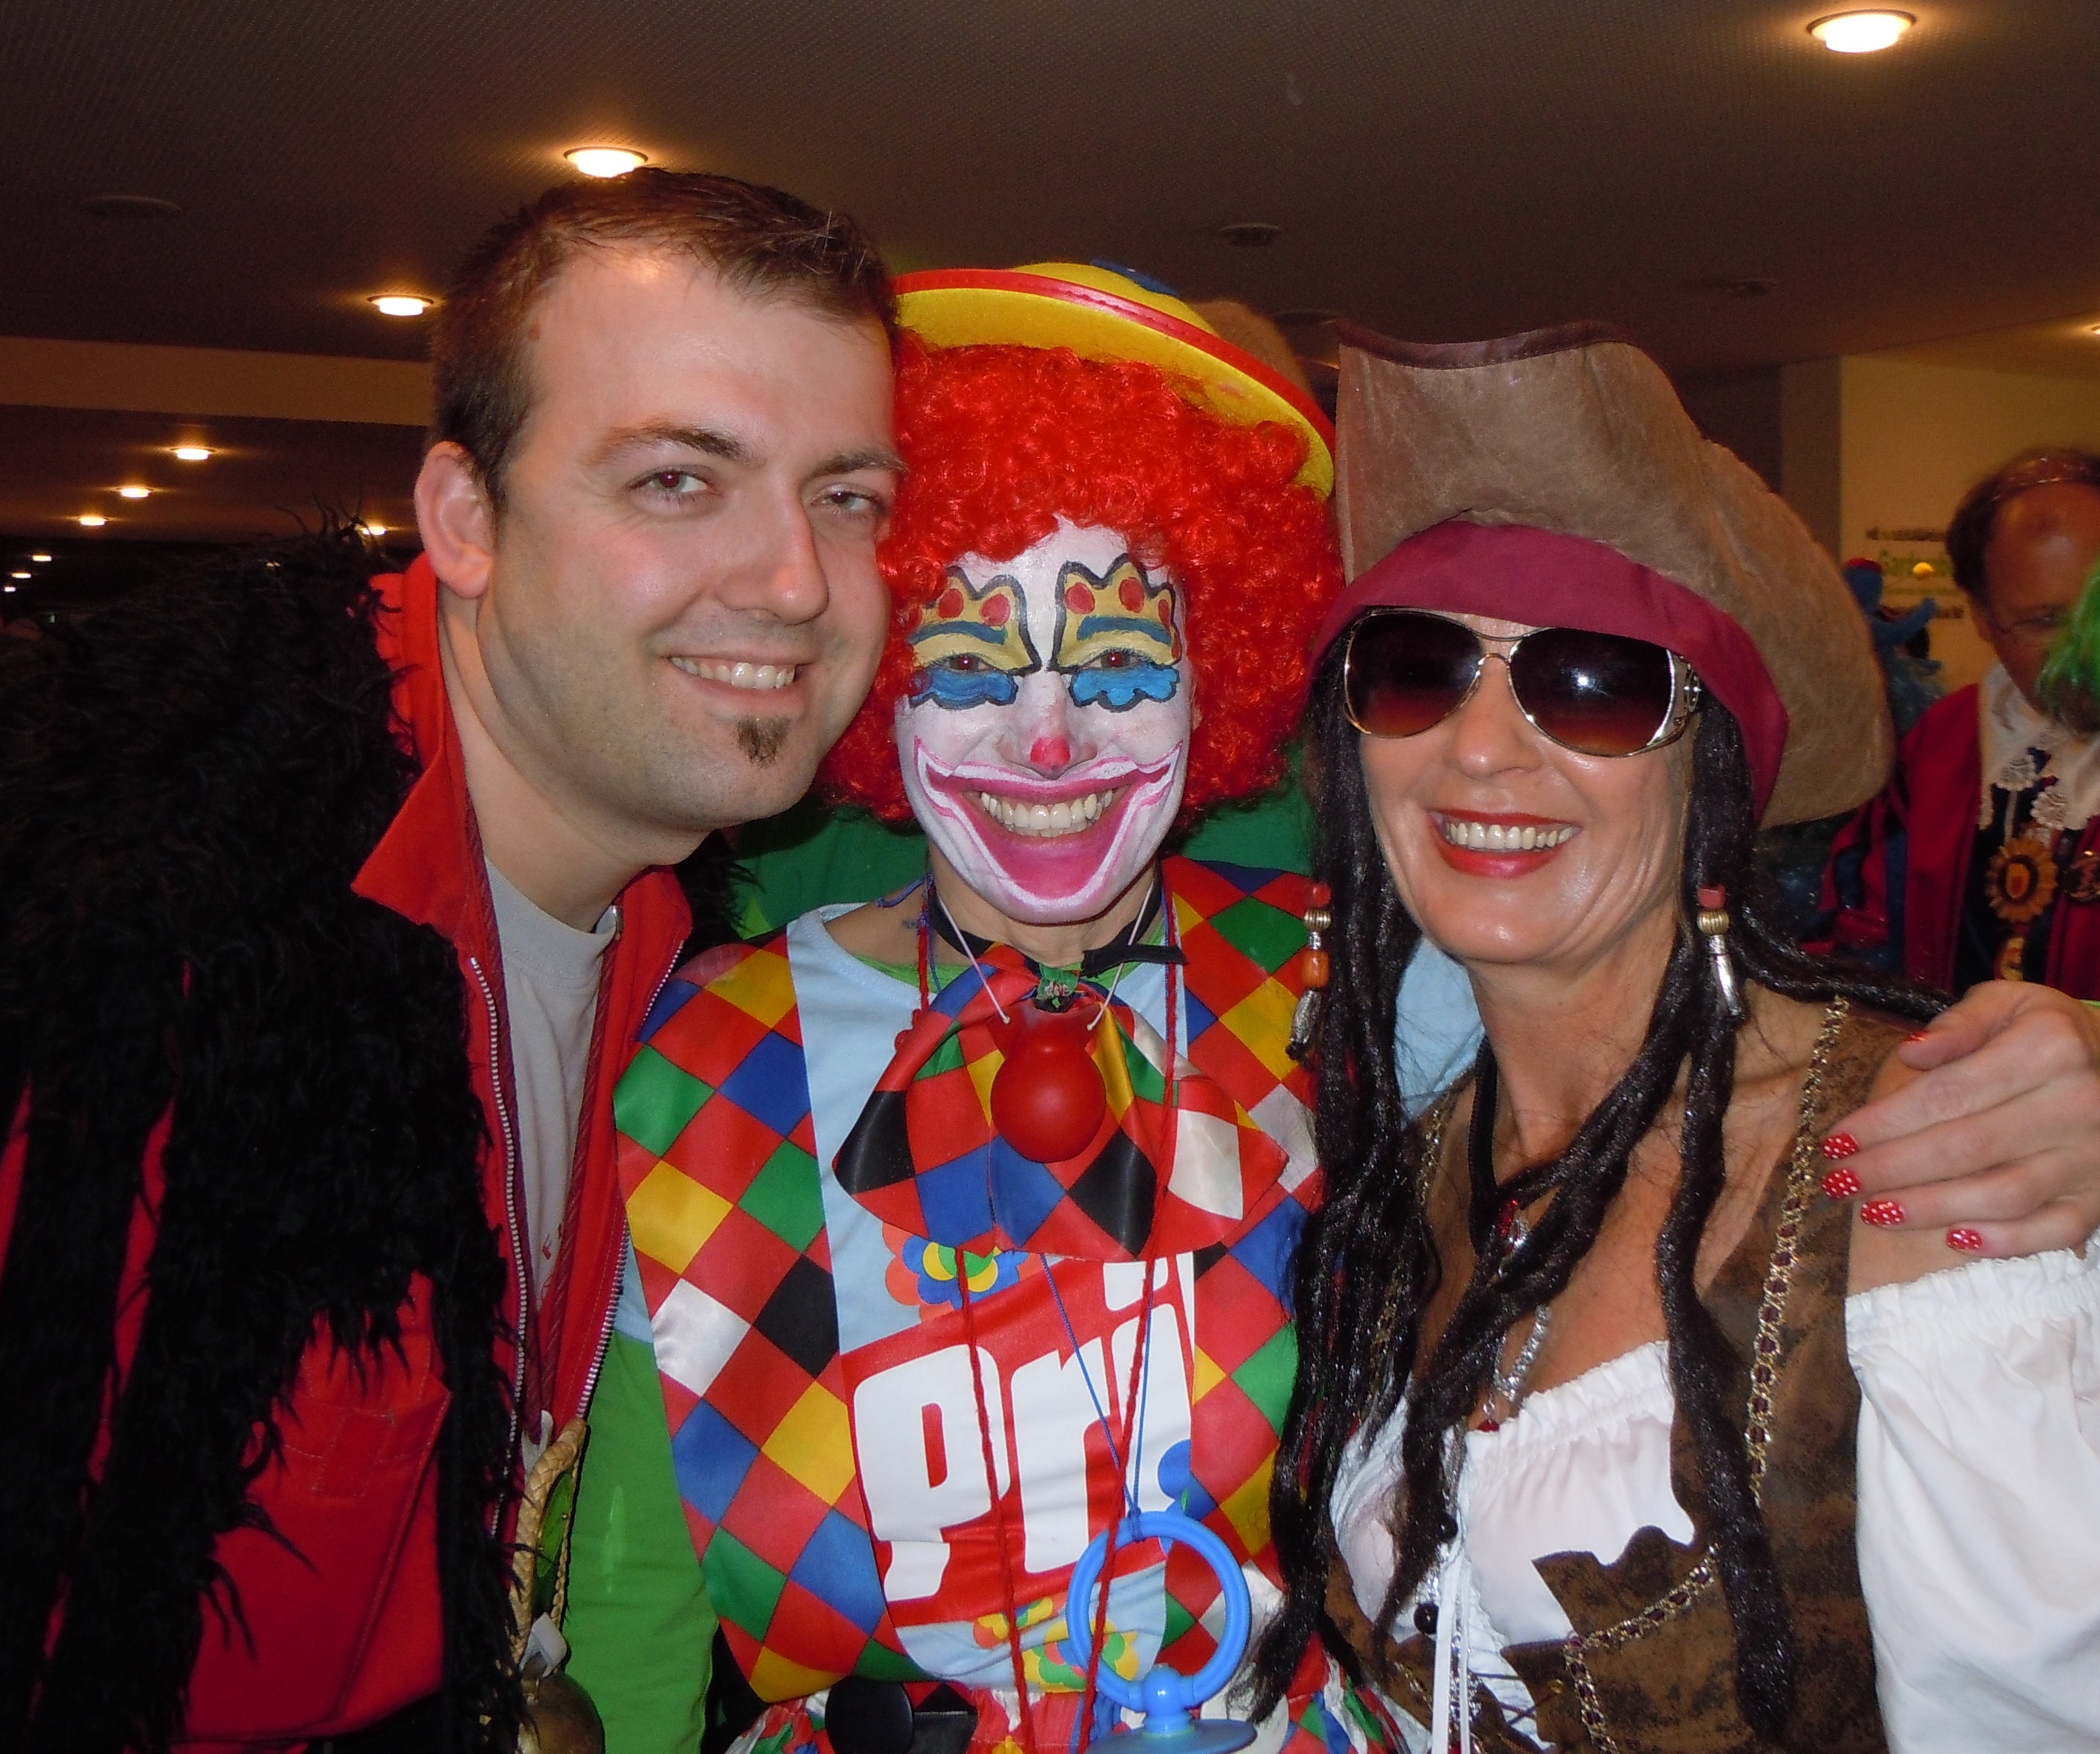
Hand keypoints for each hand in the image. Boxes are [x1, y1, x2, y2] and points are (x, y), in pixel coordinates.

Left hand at [1818, 982, 2099, 1256]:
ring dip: (1932, 1208)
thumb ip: (1959, 1024)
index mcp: (2049, 1049)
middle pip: (1967, 1148)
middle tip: (1839, 1182)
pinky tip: (1953, 1238)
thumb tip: (1913, 1052)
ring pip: (2004, 1195)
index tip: (1834, 1141)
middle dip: (1892, 1169)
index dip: (1884, 1122)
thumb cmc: (2046, 1034)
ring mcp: (2095, 1157)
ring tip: (1874, 1211)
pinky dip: (2004, 1242)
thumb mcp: (2007, 1003)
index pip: (1948, 1094)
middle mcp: (2077, 1105)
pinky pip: (2054, 1230)